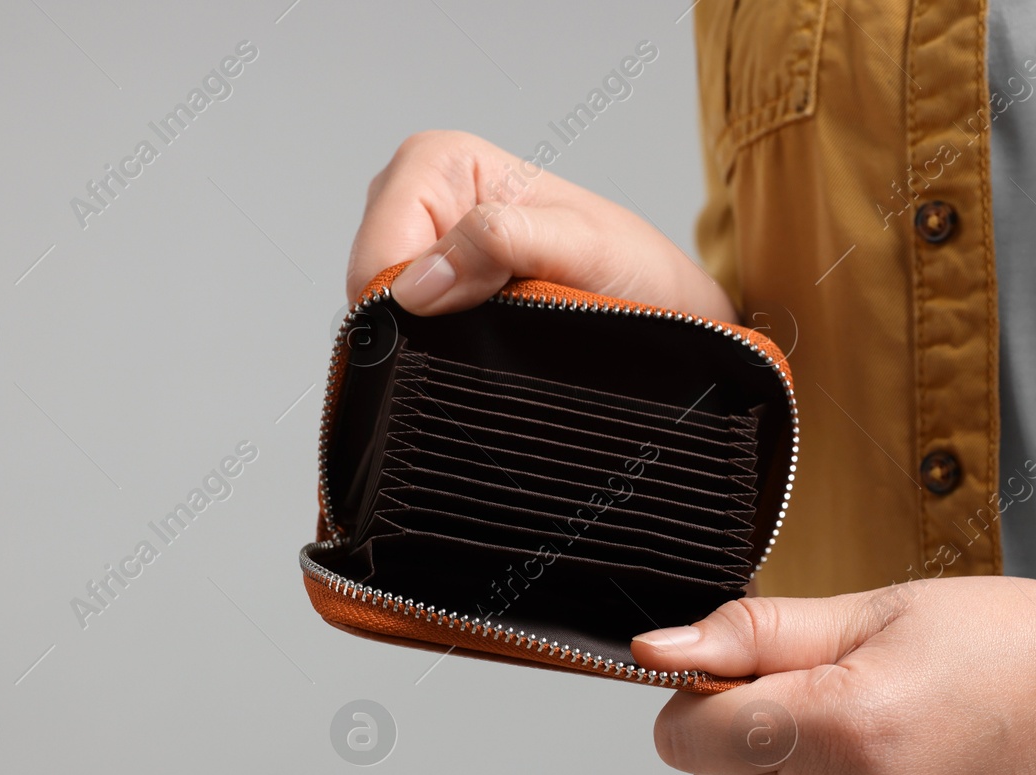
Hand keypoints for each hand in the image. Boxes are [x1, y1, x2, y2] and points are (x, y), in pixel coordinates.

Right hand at [348, 130, 734, 319]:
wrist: (666, 309)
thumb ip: (502, 243)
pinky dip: (435, 351)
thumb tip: (418, 282)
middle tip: (489, 332)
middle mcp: (418, 199)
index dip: (399, 302)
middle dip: (412, 322)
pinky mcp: (433, 293)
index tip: (455, 326)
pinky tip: (481, 350)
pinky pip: (406, 333)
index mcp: (440, 163)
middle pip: (370, 283)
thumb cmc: (634, 267)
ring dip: (428, 340)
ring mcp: (420, 249)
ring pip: (383, 315)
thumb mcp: (580, 245)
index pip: (377, 249)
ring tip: (499, 336)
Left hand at [631, 577, 1035, 774]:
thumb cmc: (1002, 644)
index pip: (686, 737)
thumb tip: (656, 652)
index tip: (744, 671)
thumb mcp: (869, 612)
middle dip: (744, 733)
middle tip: (826, 690)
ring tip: (869, 731)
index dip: (702, 694)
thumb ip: (750, 635)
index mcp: (840, 727)